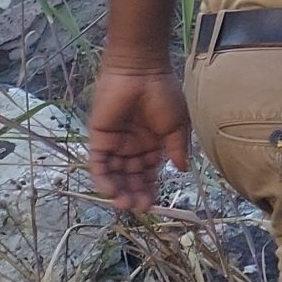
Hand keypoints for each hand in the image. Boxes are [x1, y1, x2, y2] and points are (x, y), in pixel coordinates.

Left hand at [88, 51, 190, 213]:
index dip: (150, 187)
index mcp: (152, 143)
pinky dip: (103, 178)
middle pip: (131, 176)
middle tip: (140, 208)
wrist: (141, 73)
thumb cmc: (164, 95)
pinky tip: (111, 191)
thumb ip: (176, 148)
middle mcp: (132, 146)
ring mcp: (115, 143)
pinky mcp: (99, 139)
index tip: (154, 203)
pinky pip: (98, 163)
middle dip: (135, 193)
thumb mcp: (178, 125)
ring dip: (119, 190)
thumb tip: (182, 170)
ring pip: (115, 174)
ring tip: (126, 204)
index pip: (148, 172)